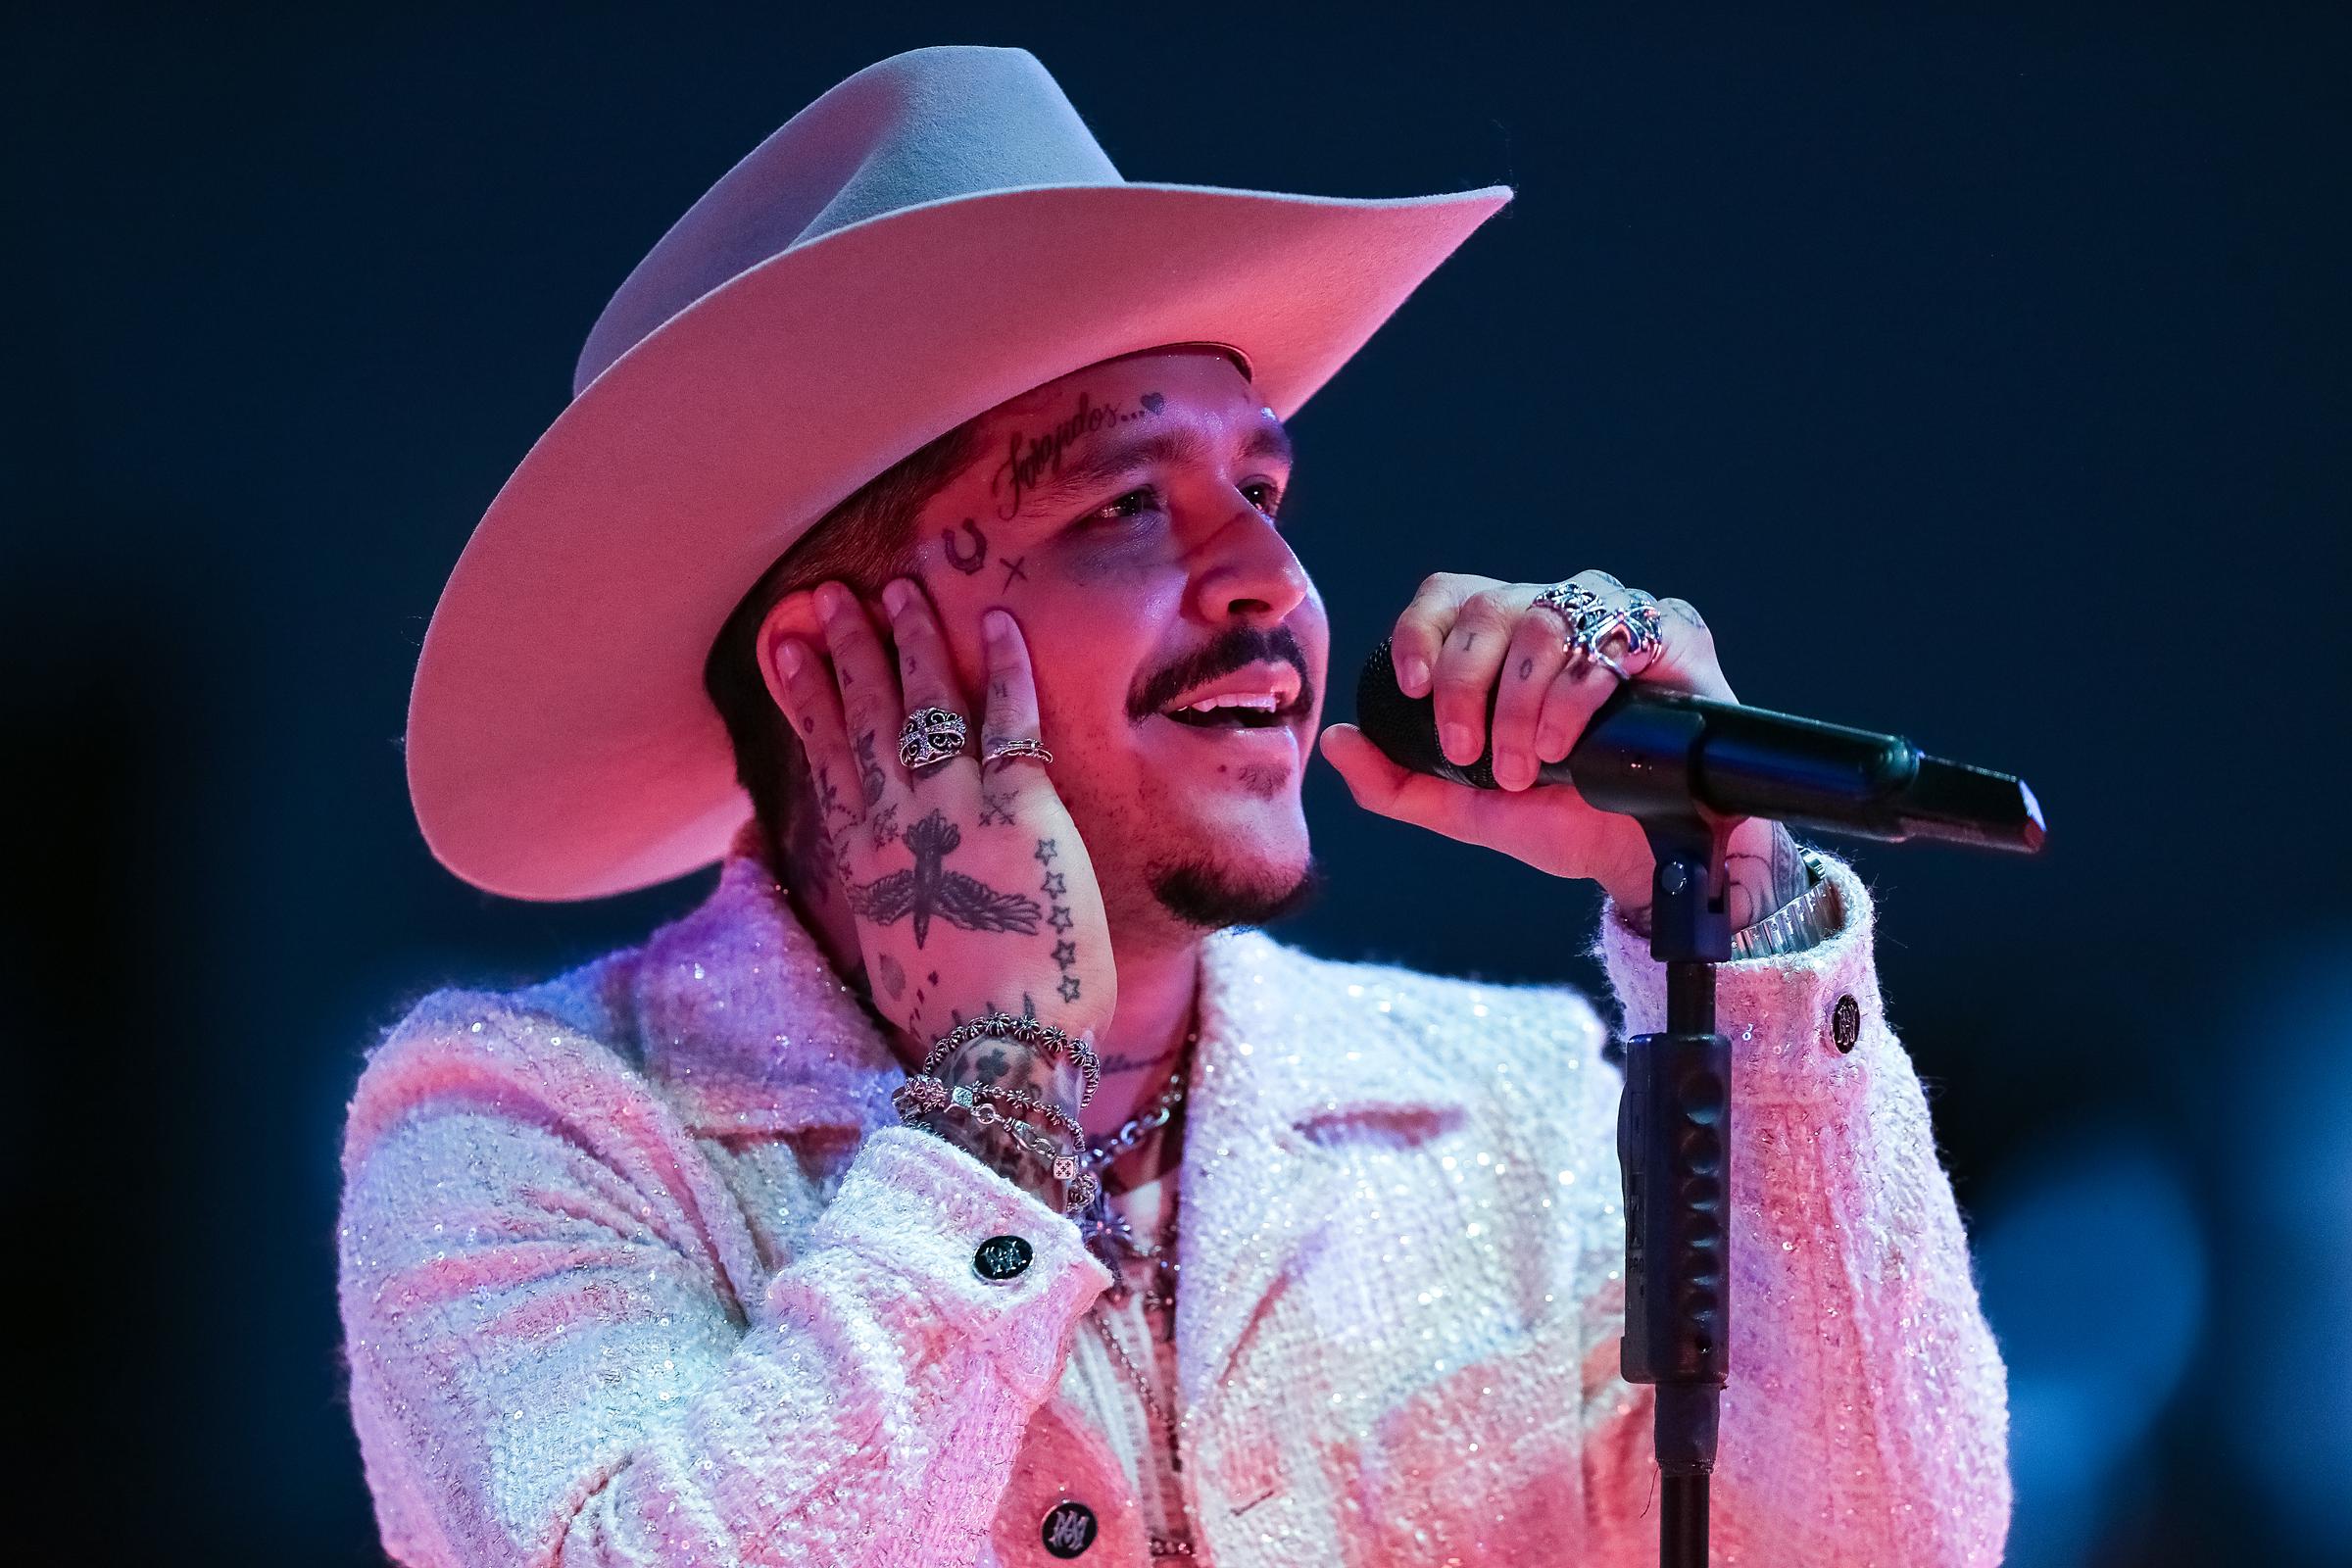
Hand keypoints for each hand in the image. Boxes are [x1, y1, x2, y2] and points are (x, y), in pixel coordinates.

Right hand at [771, 577, 1116, 1083]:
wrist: (995, 1049)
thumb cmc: (942, 1019)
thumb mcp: (866, 953)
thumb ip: (830, 898)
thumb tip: (772, 859)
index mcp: (862, 857)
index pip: (827, 755)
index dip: (805, 694)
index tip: (783, 643)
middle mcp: (900, 822)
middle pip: (867, 716)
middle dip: (846, 649)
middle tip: (829, 595)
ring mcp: (958, 810)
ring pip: (927, 704)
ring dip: (910, 642)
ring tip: (898, 591)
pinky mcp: (1022, 811)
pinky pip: (1011, 722)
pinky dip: (1003, 669)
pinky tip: (997, 624)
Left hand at [1319, 570, 1808, 930]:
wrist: (1639, 861)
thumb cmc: (1561, 820)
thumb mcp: (1467, 808)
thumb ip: (1396, 782)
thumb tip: (1334, 741)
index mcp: (1506, 636)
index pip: (1450, 595)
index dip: (1422, 631)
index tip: (1411, 688)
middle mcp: (1561, 613)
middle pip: (1492, 605)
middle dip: (1467, 684)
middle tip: (1472, 755)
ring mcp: (1618, 619)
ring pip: (1547, 618)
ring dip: (1520, 699)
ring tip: (1524, 763)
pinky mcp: (1673, 637)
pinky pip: (1613, 640)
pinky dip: (1575, 694)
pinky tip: (1566, 742)